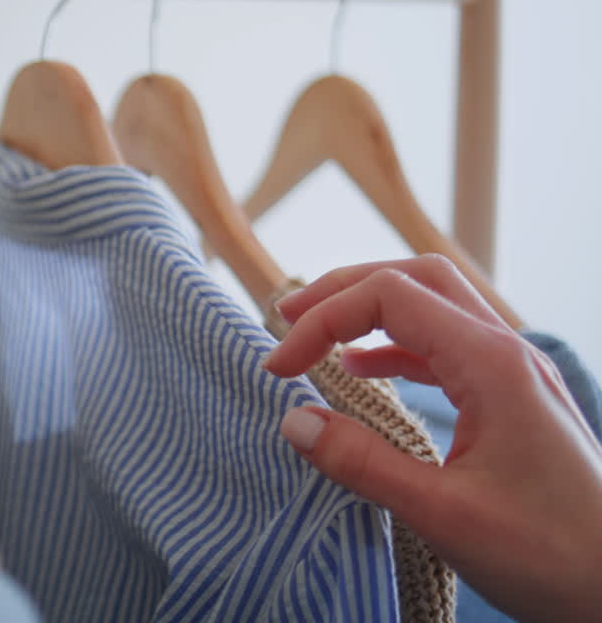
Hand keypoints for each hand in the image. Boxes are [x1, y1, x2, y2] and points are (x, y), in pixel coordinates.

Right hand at [264, 255, 601, 622]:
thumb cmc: (552, 554)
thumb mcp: (443, 513)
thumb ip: (362, 462)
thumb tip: (294, 421)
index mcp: (491, 364)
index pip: (389, 297)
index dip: (324, 320)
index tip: (282, 369)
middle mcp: (506, 353)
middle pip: (414, 279)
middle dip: (344, 291)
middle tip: (287, 321)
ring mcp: (514, 373)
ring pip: (433, 305)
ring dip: (371, 312)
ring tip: (316, 339)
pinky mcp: (514, 399)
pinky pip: (446, 346)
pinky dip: (396, 346)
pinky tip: (364, 372)